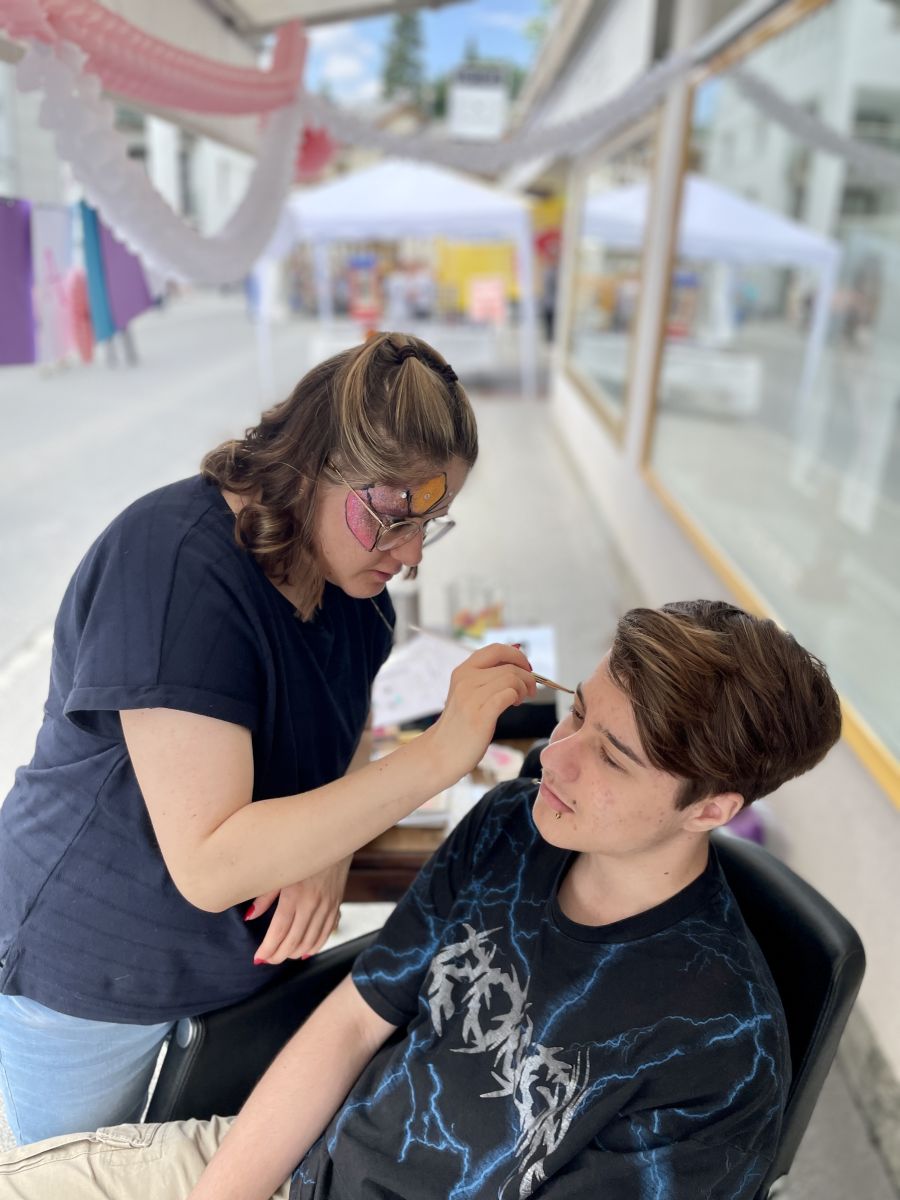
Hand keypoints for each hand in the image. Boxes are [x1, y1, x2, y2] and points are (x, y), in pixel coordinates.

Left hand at [246, 857, 350, 964]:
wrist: (330, 837)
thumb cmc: (298, 852)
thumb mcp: (278, 871)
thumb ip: (264, 896)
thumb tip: (250, 917)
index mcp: (294, 894)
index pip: (279, 932)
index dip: (268, 949)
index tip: (258, 957)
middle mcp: (312, 903)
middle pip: (294, 941)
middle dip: (278, 955)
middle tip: (267, 960)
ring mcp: (327, 906)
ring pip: (311, 941)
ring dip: (295, 953)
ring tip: (282, 956)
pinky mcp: (336, 905)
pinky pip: (326, 934)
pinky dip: (314, 946)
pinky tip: (304, 951)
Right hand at [424, 643, 535, 784]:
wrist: (440, 753)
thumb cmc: (460, 725)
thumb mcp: (467, 694)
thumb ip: (486, 678)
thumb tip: (517, 665)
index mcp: (462, 671)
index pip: (496, 649)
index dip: (517, 656)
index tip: (526, 668)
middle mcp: (465, 680)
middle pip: (509, 665)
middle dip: (527, 676)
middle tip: (530, 690)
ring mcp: (471, 697)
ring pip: (511, 679)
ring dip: (523, 688)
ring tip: (520, 700)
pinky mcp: (480, 716)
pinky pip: (508, 695)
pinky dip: (517, 697)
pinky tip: (515, 705)